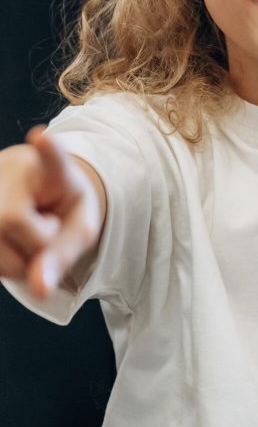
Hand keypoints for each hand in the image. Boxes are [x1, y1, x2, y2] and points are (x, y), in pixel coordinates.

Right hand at [0, 125, 102, 299]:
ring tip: (29, 236)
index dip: (49, 150)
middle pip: (13, 220)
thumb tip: (39, 289)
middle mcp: (9, 169)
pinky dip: (3, 264)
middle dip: (35, 242)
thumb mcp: (80, 228)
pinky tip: (11, 244)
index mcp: (52, 168)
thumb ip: (64, 255)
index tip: (43, 138)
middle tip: (48, 227)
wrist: (43, 195)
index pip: (51, 159)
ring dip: (16, 261)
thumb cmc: (64, 209)